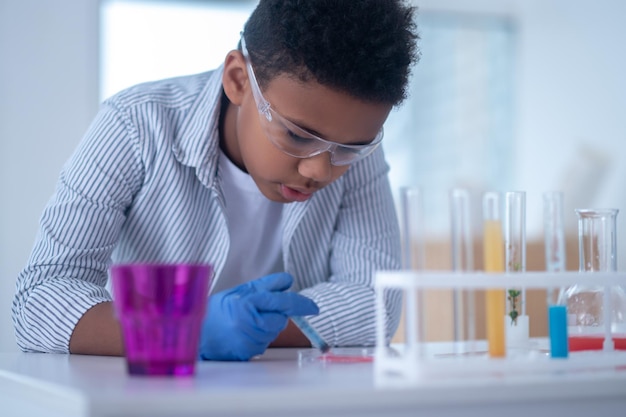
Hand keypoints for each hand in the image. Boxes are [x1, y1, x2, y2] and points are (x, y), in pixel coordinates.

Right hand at [199, 272, 318, 360]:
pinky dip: (260, 336)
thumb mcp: (239, 292)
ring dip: (268, 324)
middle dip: (276, 312)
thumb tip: (288, 280)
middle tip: (258, 309)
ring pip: (275, 330)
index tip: (313, 307)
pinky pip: (266, 341)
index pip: (282, 301)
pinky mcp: (250, 352)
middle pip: (281, 317)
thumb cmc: (215, 312)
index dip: (300, 303)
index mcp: (247, 304)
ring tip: (246, 321)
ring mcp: (251, 340)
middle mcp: (250, 323)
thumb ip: (265, 285)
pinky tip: (244, 333)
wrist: (197, 337)